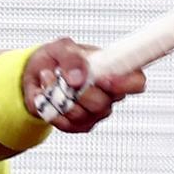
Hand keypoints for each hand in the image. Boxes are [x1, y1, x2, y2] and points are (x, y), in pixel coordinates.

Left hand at [22, 38, 145, 132]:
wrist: (37, 73)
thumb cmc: (57, 58)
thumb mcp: (62, 48)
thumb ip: (72, 58)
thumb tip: (78, 76)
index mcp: (114, 71)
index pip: (136, 81)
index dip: (125, 82)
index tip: (105, 78)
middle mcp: (109, 94)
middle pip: (103, 102)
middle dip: (78, 89)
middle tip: (62, 74)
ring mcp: (96, 112)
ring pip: (81, 113)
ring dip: (59, 96)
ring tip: (50, 79)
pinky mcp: (80, 125)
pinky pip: (66, 123)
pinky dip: (51, 108)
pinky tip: (49, 95)